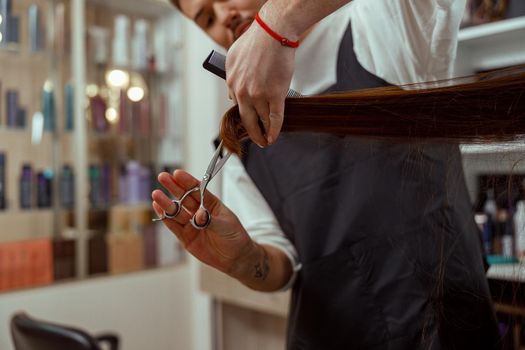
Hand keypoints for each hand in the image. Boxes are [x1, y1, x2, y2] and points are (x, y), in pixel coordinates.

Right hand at [152, 170, 254, 274]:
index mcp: (211, 203)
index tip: (177, 173)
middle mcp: (199, 211)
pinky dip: (165, 218)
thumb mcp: (226, 226)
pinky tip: (158, 207)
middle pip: (184, 197)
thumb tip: (198, 216)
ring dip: (166, 203)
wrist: (235, 258)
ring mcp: (191, 224)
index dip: (187, 182)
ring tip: (156, 194)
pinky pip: (174, 226)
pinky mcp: (185, 237)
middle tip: (162, 176)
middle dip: (173, 187)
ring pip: (177, 211)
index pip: (198, 190)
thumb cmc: (234, 237)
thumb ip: (210, 220)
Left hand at [226, 21, 295, 146]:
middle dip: (253, 134)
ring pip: (262, 120)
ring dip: (266, 132)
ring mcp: (259, 94)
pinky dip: (275, 130)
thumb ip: (232, 78)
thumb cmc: (256, 41)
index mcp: (232, 82)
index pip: (237, 106)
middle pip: (247, 120)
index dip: (245, 118)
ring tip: (269, 138)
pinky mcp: (275, 94)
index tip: (251, 125)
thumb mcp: (234, 58)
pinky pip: (275, 118)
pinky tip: (274, 137)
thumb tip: (232, 95)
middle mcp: (242, 91)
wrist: (273, 32)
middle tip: (258, 141)